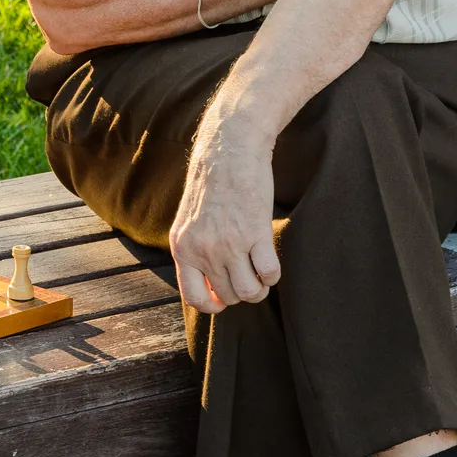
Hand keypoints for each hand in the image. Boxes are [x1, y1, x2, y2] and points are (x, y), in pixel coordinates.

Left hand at [170, 112, 280, 314]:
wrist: (228, 151)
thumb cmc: (212, 186)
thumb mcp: (189, 222)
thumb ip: (194, 251)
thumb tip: (207, 287)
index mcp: (183, 248)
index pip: (194, 298)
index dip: (213, 305)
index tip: (225, 296)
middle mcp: (203, 250)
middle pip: (229, 296)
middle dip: (242, 291)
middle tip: (249, 274)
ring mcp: (229, 243)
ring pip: (250, 292)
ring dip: (260, 287)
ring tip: (261, 271)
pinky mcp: (255, 232)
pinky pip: (269, 273)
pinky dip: (273, 274)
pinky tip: (270, 260)